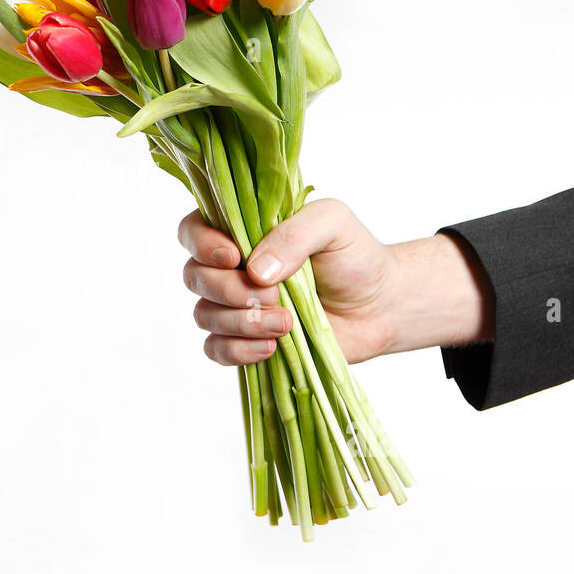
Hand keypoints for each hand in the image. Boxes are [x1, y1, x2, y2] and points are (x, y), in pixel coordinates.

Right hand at [178, 199, 493, 365]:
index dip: (203, 244)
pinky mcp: (245, 341)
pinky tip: (271, 347)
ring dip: (241, 322)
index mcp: (240, 229)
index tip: (234, 256)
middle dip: (229, 290)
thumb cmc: (355, 256)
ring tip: (286, 323)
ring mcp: (235, 307)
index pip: (193, 230)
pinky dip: (238, 350)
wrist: (380, 306)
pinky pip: (216, 350)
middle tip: (274, 295)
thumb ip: (294, 234)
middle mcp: (229, 268)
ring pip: (204, 315)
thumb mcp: (333, 224)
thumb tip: (256, 270)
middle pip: (194, 277)